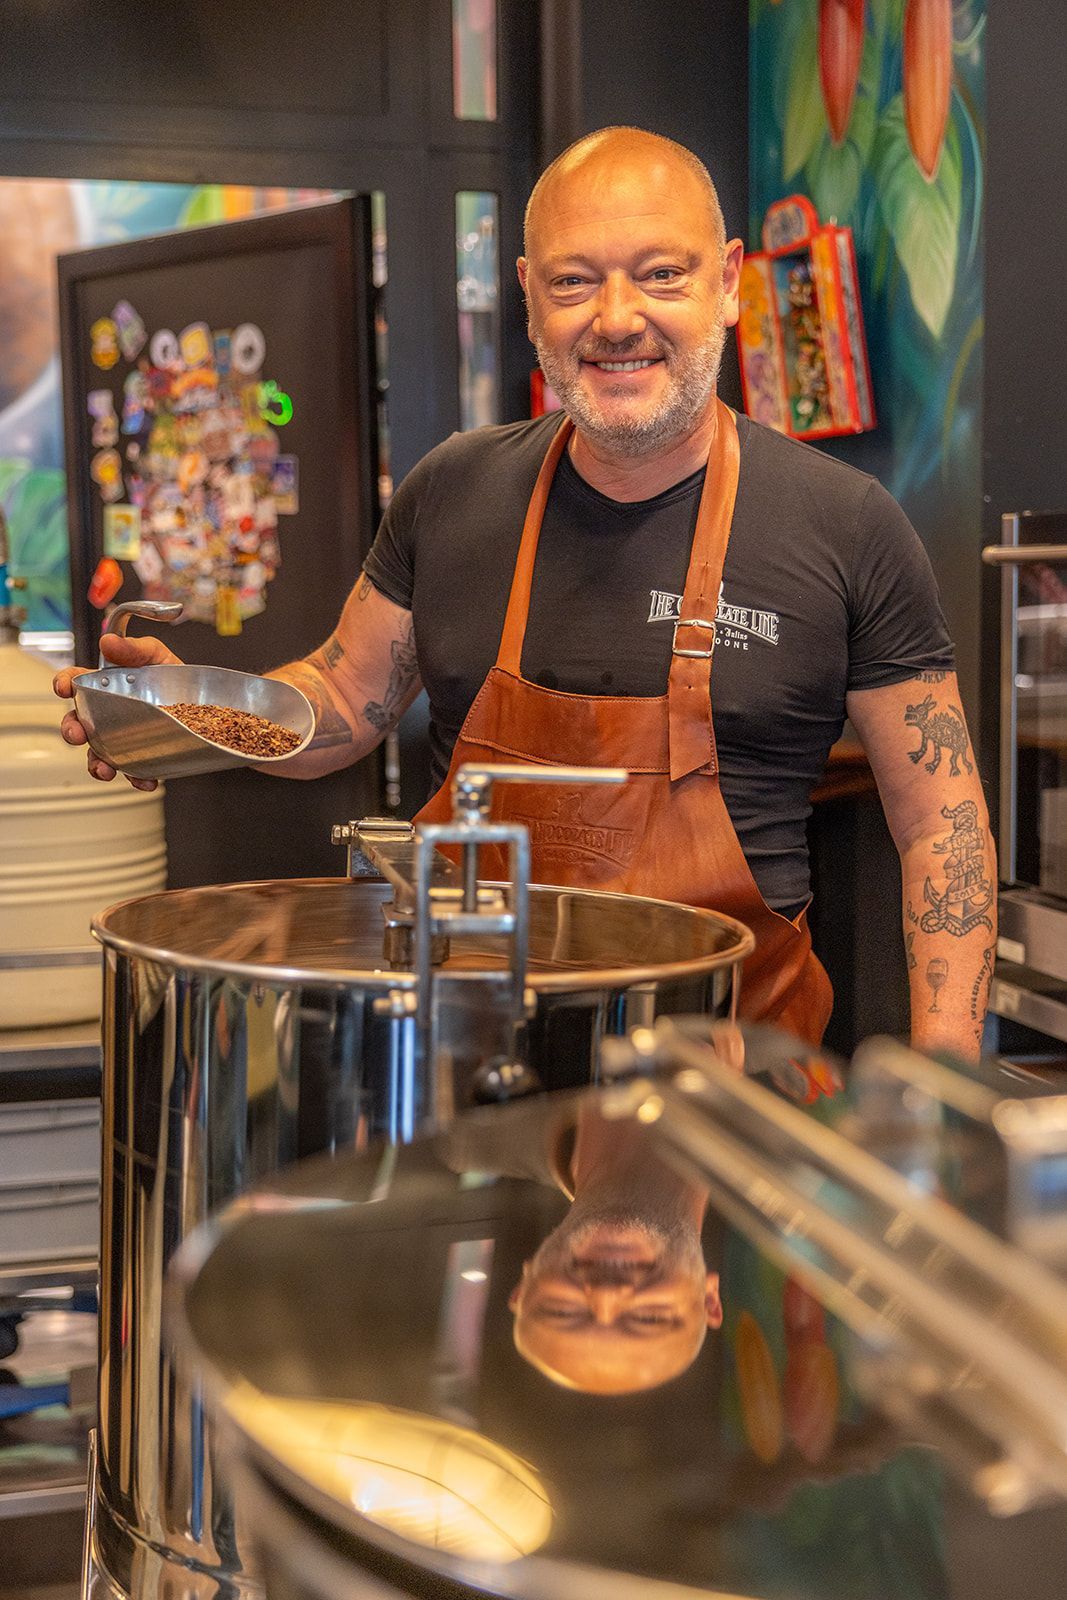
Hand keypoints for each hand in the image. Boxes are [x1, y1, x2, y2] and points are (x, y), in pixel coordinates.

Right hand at [53, 631, 182, 789]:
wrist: (209, 704)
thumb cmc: (174, 677)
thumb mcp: (157, 655)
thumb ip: (134, 648)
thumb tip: (109, 642)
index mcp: (106, 685)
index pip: (76, 682)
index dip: (64, 683)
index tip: (63, 687)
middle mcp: (108, 714)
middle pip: (78, 723)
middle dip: (72, 729)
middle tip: (77, 733)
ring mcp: (122, 738)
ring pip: (99, 754)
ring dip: (97, 764)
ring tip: (105, 768)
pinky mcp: (142, 757)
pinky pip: (135, 772)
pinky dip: (138, 778)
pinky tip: (146, 780)